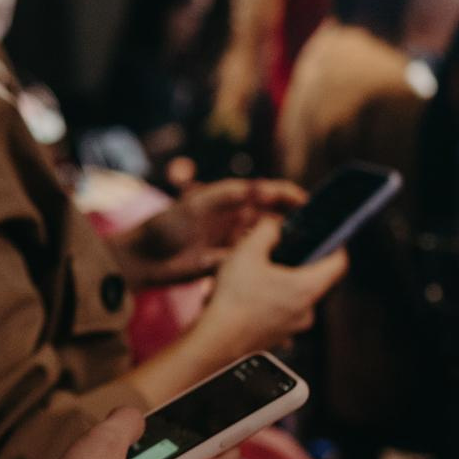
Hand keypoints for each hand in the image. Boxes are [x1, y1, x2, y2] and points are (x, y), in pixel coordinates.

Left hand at [110, 178, 306, 289]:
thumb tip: (258, 186)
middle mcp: (232, 218)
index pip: (266, 191)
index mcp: (228, 198)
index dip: (288, 194)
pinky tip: (282, 272)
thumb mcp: (194, 205)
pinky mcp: (226, 263)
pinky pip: (252, 262)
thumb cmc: (164, 227)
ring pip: (265, 240)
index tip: (308, 202)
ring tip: (304, 252)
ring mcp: (230, 241)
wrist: (142, 260)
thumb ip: (225, 196)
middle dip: (292, 221)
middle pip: (271, 215)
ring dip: (282, 244)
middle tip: (316, 231)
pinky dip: (265, 265)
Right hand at [188, 217, 346, 358]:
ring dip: (279, 283)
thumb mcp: (247, 251)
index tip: (328, 236)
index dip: (336, 245)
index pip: (340, 263)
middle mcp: (307, 310)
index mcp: (308, 287)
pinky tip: (247, 296)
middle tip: (274, 253)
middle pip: (314, 278)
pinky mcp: (278, 337)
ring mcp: (293, 327)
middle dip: (295, 262)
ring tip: (252, 276)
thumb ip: (267, 230)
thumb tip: (275, 225)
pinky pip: (280, 312)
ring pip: (295, 296)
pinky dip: (268, 302)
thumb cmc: (233, 300)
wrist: (215, 341)